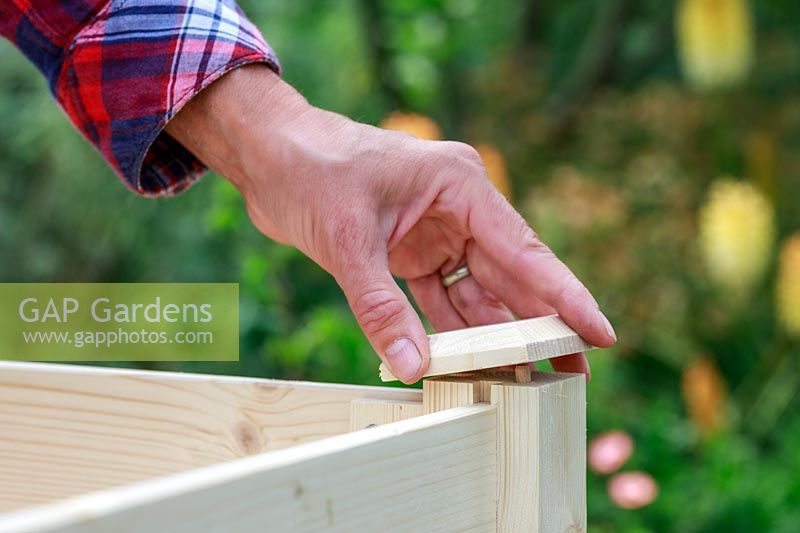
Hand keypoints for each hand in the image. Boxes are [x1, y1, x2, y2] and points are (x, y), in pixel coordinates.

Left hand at [167, 65, 615, 383]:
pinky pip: (438, 300)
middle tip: (575, 369)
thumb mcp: (348, 239)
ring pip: (476, 294)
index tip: (599, 332)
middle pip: (509, 278)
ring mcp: (434, 234)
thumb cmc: (312, 169)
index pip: (524, 250)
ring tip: (528, 376)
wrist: (269, 154)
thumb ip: (379, 305)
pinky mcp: (408, 253)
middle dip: (539, 325)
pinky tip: (465, 361)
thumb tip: (413, 366)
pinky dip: (447, 330)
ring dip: (495, 334)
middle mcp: (457, 211)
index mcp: (461, 187)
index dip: (564, 296)